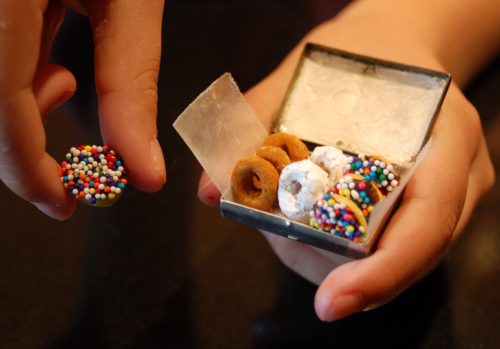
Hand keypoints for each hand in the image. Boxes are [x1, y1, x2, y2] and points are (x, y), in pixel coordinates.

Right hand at [0, 0, 165, 219]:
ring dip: (19, 108)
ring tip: (65, 85)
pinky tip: (52, 72)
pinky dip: (18, 81)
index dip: (25, 168)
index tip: (62, 203)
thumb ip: (131, 83)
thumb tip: (145, 170)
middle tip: (72, 162)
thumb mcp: (130, 3)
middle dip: (22, 145)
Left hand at [198, 5, 495, 320]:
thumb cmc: (358, 60)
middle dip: (336, 267)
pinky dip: (335, 249)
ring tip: (284, 223)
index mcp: (445, 136)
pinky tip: (304, 224)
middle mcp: (458, 177)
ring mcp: (450, 199)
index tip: (330, 304)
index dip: (384, 271)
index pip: (429, 219)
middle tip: (277, 238)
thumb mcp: (308, 75)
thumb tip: (209, 190)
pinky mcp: (426, 212)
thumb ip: (256, 125)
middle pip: (409, 255)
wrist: (396, 53)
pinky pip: (383, 248)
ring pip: (393, 261)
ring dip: (328, 259)